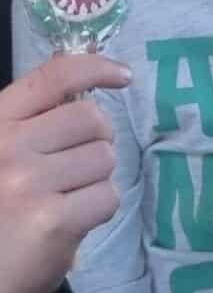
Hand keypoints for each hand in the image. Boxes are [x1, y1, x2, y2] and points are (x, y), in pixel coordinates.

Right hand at [0, 54, 130, 292]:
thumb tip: (90, 92)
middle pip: (91, 119)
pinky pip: (107, 197)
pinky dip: (97, 211)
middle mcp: (7, 147)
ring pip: (104, 159)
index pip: (52, 77)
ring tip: (65, 201)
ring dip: (95, 181)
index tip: (122, 76)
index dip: (95, 68)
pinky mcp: (53, 219)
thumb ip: (34, 123)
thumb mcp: (2, 155)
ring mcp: (28, 182)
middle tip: (77, 169)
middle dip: (97, 142)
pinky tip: (69, 224)